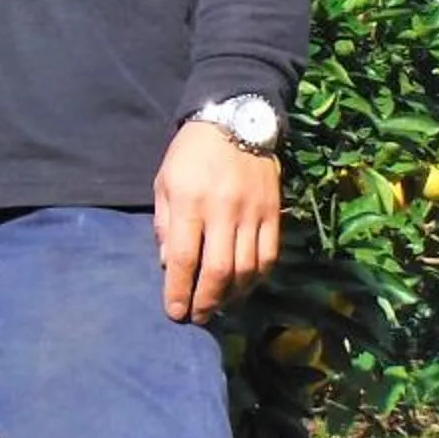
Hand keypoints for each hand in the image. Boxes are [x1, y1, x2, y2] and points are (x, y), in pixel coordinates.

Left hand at [154, 120, 281, 321]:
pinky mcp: (273, 212)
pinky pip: (269, 255)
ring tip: (219, 305)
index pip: (185, 257)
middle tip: (197, 317)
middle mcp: (223, 210)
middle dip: (206, 300)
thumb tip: (169, 265)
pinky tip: (244, 286)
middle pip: (218, 270)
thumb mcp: (164, 182)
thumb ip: (165, 224)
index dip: (179, 290)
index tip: (174, 312)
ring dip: (232, 295)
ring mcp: (252, 212)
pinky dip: (257, 277)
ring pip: (247, 268)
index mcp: (190, 202)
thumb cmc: (190, 153)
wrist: (235, 120)